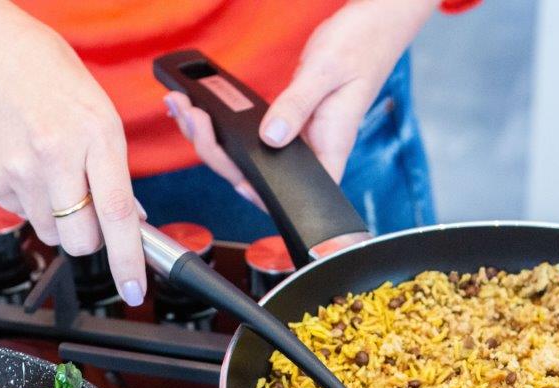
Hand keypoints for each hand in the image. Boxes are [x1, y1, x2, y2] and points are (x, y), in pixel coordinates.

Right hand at [0, 1, 145, 303]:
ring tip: (47, 169)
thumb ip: (112, 165)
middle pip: (80, 240)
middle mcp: (56, 156)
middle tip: (85, 206)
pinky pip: (20, 215)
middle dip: (89, 236)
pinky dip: (27, 199)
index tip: (133, 289)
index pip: (117, 214)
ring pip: (50, 231)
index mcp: (96, 133)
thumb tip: (128, 217)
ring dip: (56, 215)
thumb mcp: (96, 109)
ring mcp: (18, 171)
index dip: (128, 260)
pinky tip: (22, 160)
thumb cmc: (42, 72)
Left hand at [163, 0, 435, 204]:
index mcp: (329, 148)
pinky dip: (220, 123)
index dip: (258, 193)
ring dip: (210, 137)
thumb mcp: (326, 72)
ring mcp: (297, 138)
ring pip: (247, 156)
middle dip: (215, 150)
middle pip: (255, 174)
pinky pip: (248, 134)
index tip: (229, 172)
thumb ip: (298, 106)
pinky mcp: (287, 122)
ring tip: (183, 108)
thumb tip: (271, 139)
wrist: (375, 23)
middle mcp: (310, 151)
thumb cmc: (363, 46)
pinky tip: (197, 109)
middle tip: (191, 116)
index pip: (292, 191)